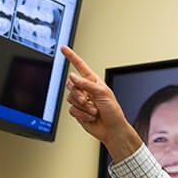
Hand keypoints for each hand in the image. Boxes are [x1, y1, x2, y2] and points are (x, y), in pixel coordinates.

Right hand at [61, 45, 141, 160]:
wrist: (112, 130)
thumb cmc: (113, 112)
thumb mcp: (103, 93)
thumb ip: (86, 83)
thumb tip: (72, 76)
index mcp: (93, 82)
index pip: (80, 66)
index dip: (72, 57)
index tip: (64, 48)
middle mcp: (86, 90)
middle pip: (71, 84)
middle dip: (78, 93)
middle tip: (87, 100)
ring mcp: (81, 101)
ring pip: (71, 98)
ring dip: (83, 106)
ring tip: (94, 111)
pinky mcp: (78, 112)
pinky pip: (72, 110)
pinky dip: (82, 114)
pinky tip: (91, 117)